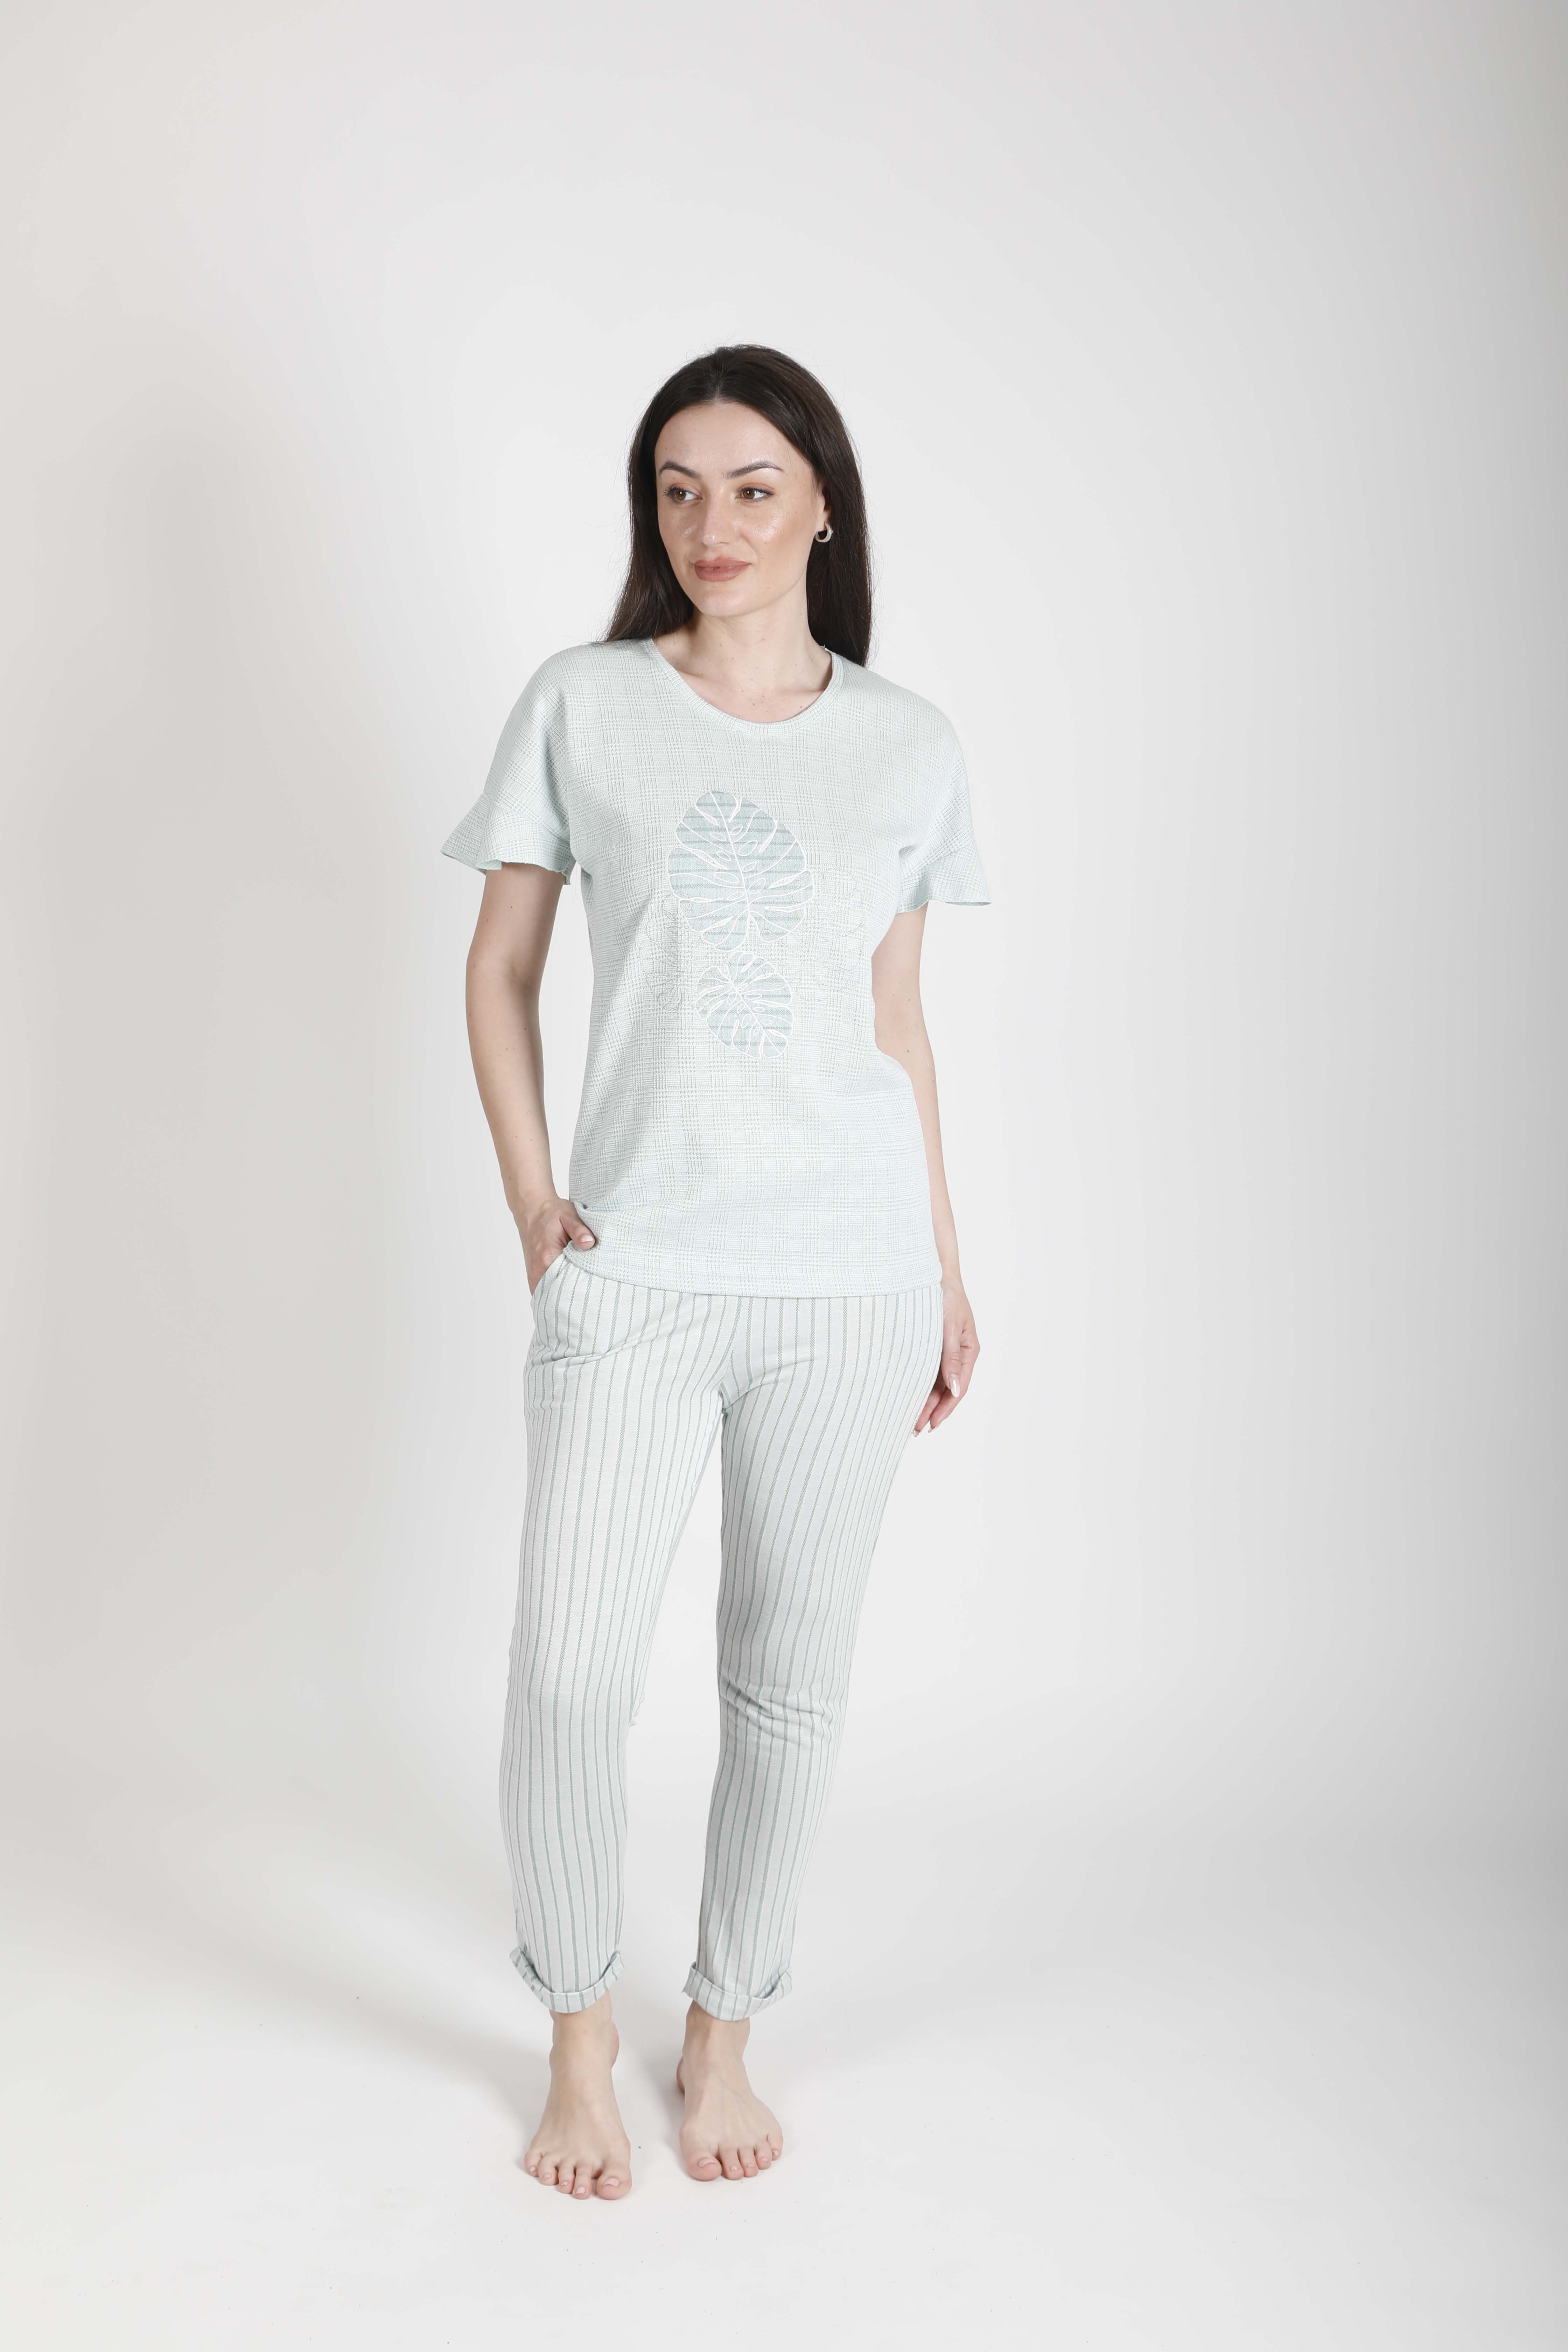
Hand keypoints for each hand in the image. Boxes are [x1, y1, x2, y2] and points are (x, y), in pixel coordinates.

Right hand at [517, 1195, 596, 1293]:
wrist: (532, 1211)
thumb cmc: (552, 1214)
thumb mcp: (569, 1215)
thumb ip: (579, 1230)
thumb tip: (589, 1243)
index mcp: (548, 1256)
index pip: (568, 1281)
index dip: (583, 1284)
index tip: (595, 1284)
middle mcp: (538, 1269)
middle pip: (560, 1291)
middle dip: (576, 1293)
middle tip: (591, 1290)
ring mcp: (534, 1274)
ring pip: (551, 1293)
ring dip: (565, 1294)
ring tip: (581, 1290)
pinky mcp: (533, 1276)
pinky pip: (544, 1291)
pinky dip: (556, 1292)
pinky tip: (567, 1288)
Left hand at [915, 1275, 978, 1432]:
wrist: (932, 1271)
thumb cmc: (944, 1294)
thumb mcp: (948, 1326)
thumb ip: (951, 1358)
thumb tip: (956, 1389)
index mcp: (969, 1350)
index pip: (959, 1387)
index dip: (946, 1409)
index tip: (932, 1425)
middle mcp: (958, 1353)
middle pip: (947, 1389)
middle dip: (932, 1411)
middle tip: (915, 1430)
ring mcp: (945, 1350)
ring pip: (935, 1383)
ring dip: (924, 1401)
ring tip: (909, 1421)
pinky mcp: (932, 1345)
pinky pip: (927, 1371)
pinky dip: (918, 1385)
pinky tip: (907, 1397)